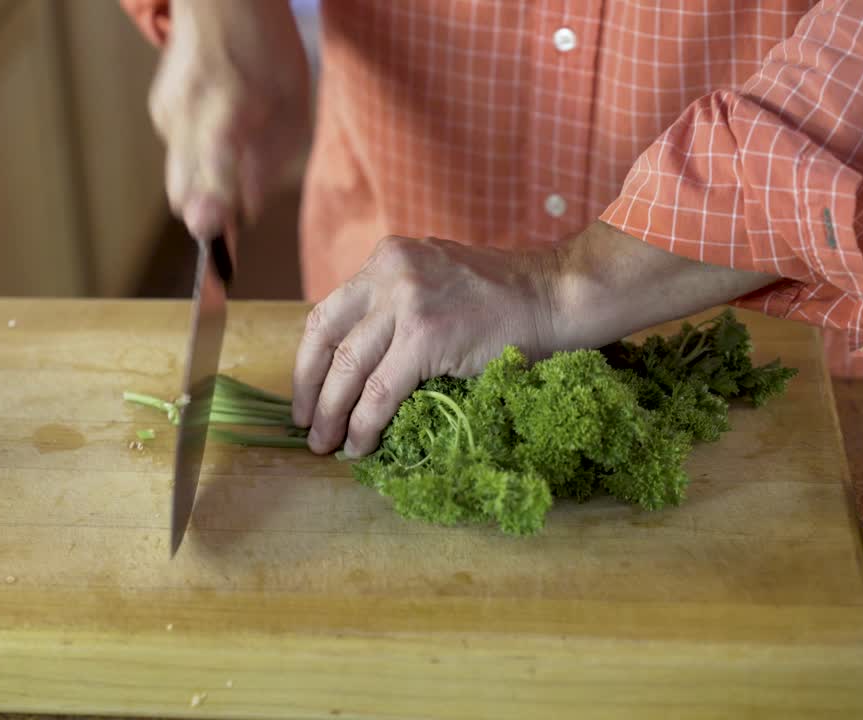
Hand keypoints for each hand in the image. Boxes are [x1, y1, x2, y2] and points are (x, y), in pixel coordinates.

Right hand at [147, 0, 309, 239]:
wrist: (220, 0)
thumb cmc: (266, 49)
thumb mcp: (291, 102)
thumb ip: (271, 160)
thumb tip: (248, 210)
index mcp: (227, 104)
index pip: (214, 161)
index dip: (212, 198)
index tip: (209, 227)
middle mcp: (187, 112)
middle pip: (183, 188)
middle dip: (207, 210)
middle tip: (231, 217)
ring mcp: (167, 113)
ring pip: (181, 177)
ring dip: (207, 183)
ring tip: (237, 146)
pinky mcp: (160, 113)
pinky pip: (181, 155)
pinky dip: (201, 158)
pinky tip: (222, 126)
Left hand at [291, 235, 560, 457]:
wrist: (557, 296)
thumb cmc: (505, 299)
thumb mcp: (436, 280)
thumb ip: (396, 306)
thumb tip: (360, 363)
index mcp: (387, 259)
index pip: (327, 314)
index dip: (308, 362)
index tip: (305, 396)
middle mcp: (389, 272)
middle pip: (327, 340)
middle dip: (311, 392)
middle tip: (309, 429)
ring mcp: (406, 301)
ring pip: (349, 370)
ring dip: (333, 415)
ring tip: (327, 445)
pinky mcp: (426, 335)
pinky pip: (380, 392)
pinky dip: (365, 425)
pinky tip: (361, 445)